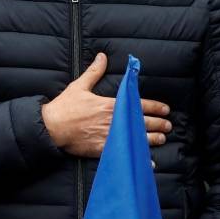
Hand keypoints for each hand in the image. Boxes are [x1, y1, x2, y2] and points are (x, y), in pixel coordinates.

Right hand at [41, 53, 171, 157]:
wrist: (51, 127)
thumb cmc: (65, 107)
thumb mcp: (79, 86)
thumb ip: (94, 72)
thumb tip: (102, 57)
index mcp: (110, 105)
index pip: (139, 105)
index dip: (155, 107)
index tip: (166, 110)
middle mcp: (114, 121)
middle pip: (142, 123)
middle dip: (158, 124)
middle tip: (168, 126)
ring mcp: (109, 136)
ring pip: (137, 139)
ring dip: (152, 139)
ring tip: (161, 139)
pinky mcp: (103, 149)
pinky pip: (125, 154)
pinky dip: (138, 159)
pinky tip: (148, 162)